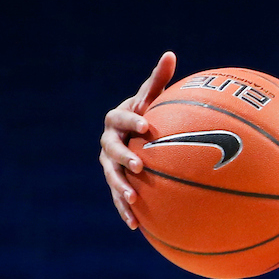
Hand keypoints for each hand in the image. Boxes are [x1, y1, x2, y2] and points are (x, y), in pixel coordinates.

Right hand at [99, 51, 176, 228]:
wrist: (135, 136)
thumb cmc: (148, 113)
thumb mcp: (153, 98)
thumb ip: (159, 80)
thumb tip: (170, 53)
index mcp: (117, 119)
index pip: (121, 117)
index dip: (132, 120)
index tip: (147, 124)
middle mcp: (108, 142)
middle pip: (111, 150)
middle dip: (123, 157)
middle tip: (138, 164)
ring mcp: (109, 164)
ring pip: (111, 177)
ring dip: (121, 188)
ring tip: (134, 198)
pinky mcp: (116, 182)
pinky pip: (118, 197)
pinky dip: (125, 210)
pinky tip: (136, 226)